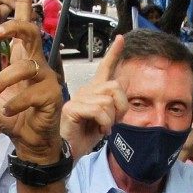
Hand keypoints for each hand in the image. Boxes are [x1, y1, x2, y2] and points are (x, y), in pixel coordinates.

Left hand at [0, 0, 62, 163]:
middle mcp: (37, 65)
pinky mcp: (51, 97)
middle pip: (31, 33)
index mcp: (23, 59)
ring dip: (4, 80)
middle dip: (13, 27)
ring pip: (25, 67)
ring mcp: (46, 80)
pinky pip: (31, 93)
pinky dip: (15, 103)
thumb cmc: (15, 115)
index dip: (23, 4)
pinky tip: (7, 111)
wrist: (29, 141)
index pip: (26, 26)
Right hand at [60, 35, 126, 159]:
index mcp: (93, 92)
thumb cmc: (84, 138)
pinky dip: (104, 124)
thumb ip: (114, 107)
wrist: (69, 154)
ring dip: (111, 119)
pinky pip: (99, 110)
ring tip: (103, 129)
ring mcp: (77, 99)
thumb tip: (123, 97)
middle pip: (114, 86)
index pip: (105, 69)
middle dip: (121, 107)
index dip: (113, 54)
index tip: (121, 38)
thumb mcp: (105, 121)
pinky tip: (98, 131)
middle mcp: (85, 91)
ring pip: (108, 100)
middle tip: (113, 123)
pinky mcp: (71, 108)